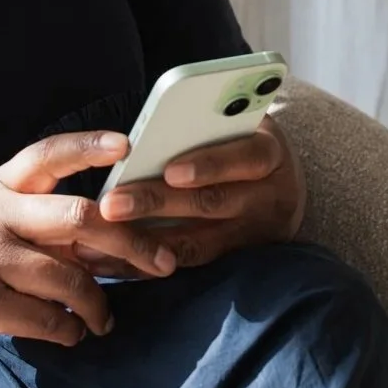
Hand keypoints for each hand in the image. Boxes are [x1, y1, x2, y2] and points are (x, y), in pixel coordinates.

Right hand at [0, 131, 176, 360]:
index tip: (129, 145)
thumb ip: (40, 222)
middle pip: (78, 217)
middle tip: (164, 262)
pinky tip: (71, 333)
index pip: (48, 154)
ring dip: (98, 303)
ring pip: (68, 276)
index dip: (88, 146)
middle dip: (130, 242)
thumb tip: (113, 237)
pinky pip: (45, 317)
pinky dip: (68, 329)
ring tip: (104, 319)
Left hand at [93, 116, 304, 272]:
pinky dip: (150, 263)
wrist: (285, 187)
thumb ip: (210, 125)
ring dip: (145, 242)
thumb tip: (151, 133)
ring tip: (101, 238)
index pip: (247, 156)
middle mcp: (268, 197)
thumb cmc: (244, 140)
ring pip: (198, 243)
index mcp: (270, 153)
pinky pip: (189, 263)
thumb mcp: (242, 124)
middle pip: (212, 203)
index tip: (170, 171)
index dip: (209, 165)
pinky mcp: (234, 258)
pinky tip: (114, 260)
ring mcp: (253, 234)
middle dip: (158, 204)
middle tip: (111, 204)